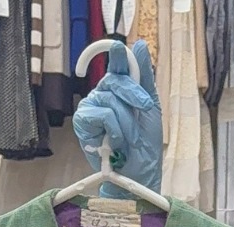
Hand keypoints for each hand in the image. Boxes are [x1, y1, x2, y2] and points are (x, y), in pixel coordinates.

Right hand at [71, 40, 162, 199]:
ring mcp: (91, 107)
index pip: (117, 64)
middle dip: (135, 95)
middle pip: (115, 79)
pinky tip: (114, 142)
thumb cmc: (144, 144)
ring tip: (129, 139)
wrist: (138, 173)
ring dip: (126, 122)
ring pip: (110, 98)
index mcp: (119, 89)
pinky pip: (102, 113)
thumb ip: (145, 78)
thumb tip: (140, 45)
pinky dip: (114, 129)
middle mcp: (103, 94)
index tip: (118, 47)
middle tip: (145, 110)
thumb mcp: (150, 109)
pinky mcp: (82, 122)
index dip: (117, 54)